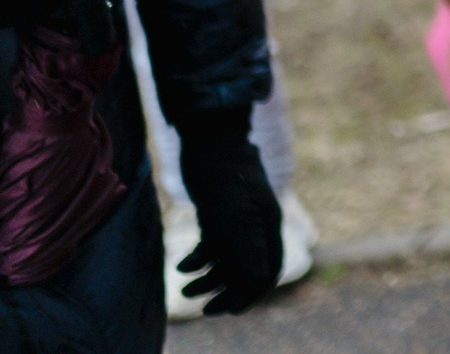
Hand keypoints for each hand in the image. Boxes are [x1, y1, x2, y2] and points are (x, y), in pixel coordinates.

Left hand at [173, 110, 283, 314]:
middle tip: (204, 308)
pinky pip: (214, 244)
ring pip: (228, 259)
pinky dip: (199, 259)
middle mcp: (257, 224)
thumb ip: (247, 251)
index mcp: (268, 226)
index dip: (249, 294)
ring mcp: (238, 217)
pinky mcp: (219, 211)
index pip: (268, 270)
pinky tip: (181, 265)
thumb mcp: (234, 219)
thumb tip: (256, 285)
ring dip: (208, 278)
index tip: (226, 310)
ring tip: (185, 288)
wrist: (210, 138)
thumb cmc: (223, 178)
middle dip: (225, 291)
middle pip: (247, 268)